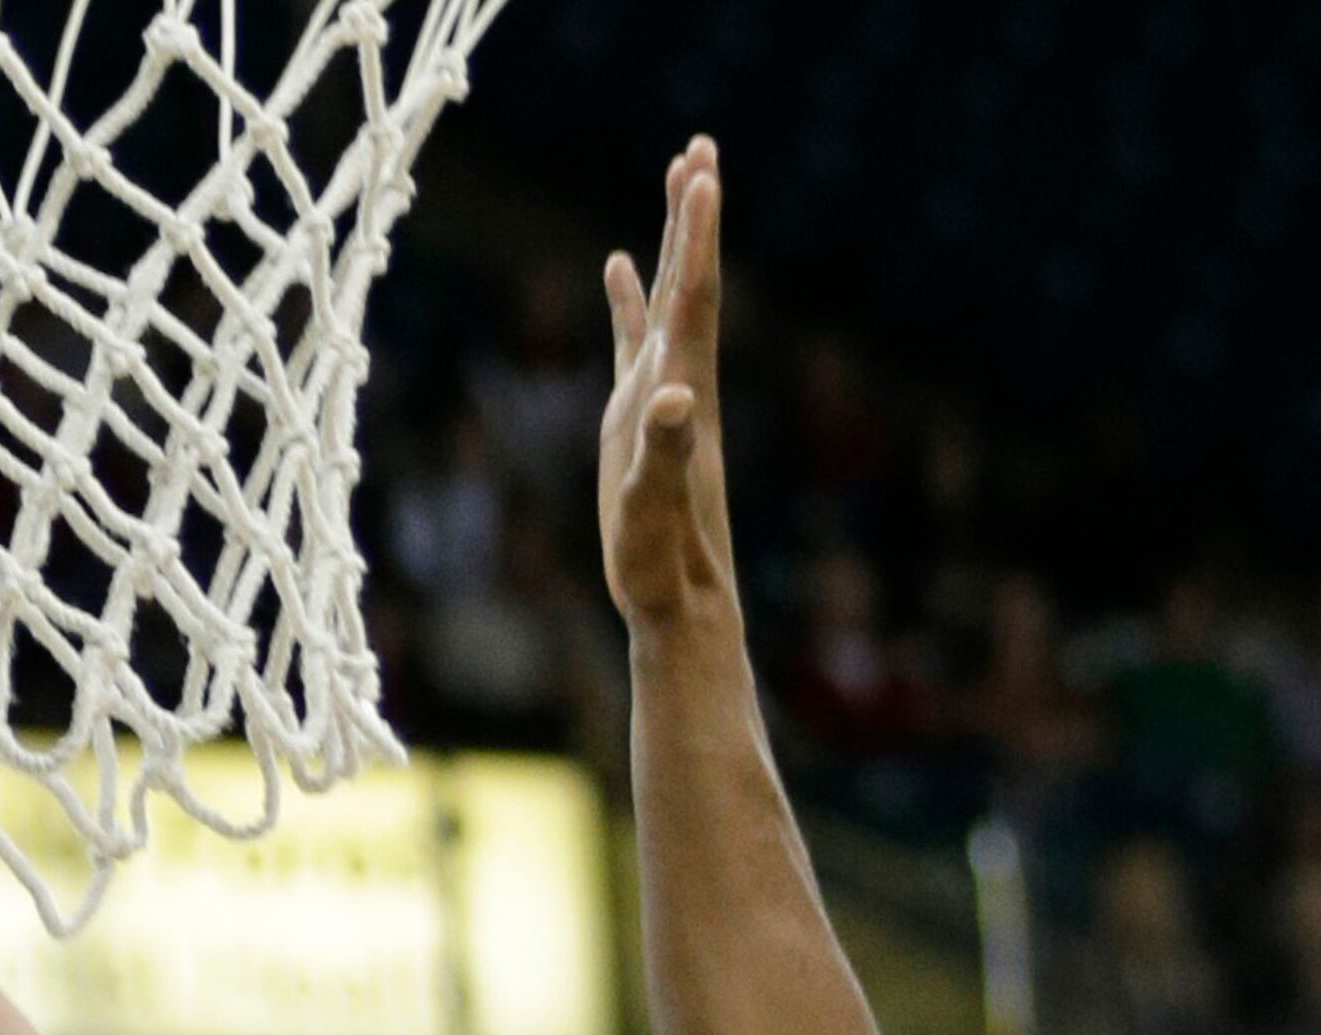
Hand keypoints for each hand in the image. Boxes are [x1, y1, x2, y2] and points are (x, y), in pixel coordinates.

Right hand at [600, 142, 733, 632]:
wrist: (679, 603)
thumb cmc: (664, 564)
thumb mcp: (655, 508)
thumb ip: (662, 453)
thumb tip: (669, 398)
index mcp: (684, 393)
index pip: (695, 297)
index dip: (698, 235)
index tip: (702, 170)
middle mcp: (679, 382)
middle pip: (693, 280)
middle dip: (694, 214)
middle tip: (699, 147)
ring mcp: (659, 395)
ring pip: (670, 299)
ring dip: (673, 238)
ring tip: (676, 173)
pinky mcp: (637, 419)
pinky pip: (635, 340)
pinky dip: (631, 299)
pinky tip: (618, 263)